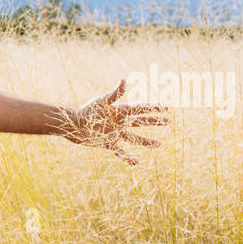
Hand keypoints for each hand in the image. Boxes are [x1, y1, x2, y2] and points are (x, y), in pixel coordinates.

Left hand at [57, 80, 171, 165]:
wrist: (74, 124)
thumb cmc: (88, 110)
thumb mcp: (102, 101)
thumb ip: (115, 93)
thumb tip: (124, 80)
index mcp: (121, 111)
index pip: (141, 109)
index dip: (154, 108)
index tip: (167, 107)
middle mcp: (120, 122)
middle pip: (141, 122)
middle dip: (154, 121)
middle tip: (168, 121)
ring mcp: (116, 133)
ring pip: (135, 138)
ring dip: (146, 141)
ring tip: (159, 144)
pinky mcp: (108, 143)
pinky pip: (120, 151)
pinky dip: (127, 157)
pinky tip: (136, 163)